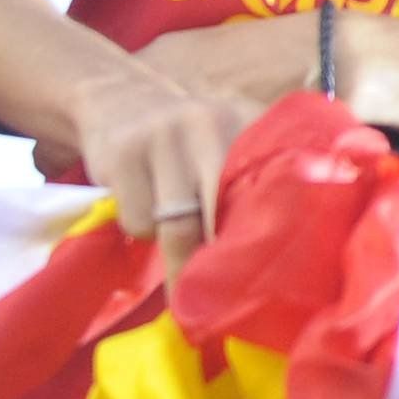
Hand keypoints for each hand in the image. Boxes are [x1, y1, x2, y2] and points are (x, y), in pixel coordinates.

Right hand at [85, 16, 306, 274]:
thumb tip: (282, 259)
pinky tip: (142, 213)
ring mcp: (167, 136)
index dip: (270, 238)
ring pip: (178, 225)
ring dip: (179, 263)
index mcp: (251, 124)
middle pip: (225, 210)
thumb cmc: (185, 139)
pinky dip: (140, 234)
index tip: (270, 283)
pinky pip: (139, 221)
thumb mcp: (227, 143)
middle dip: (224, 263)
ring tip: (182, 280)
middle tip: (223, 303)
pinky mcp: (125, 154)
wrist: (117, 95)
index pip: (273, 186)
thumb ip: (253, 183)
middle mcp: (213, 124)